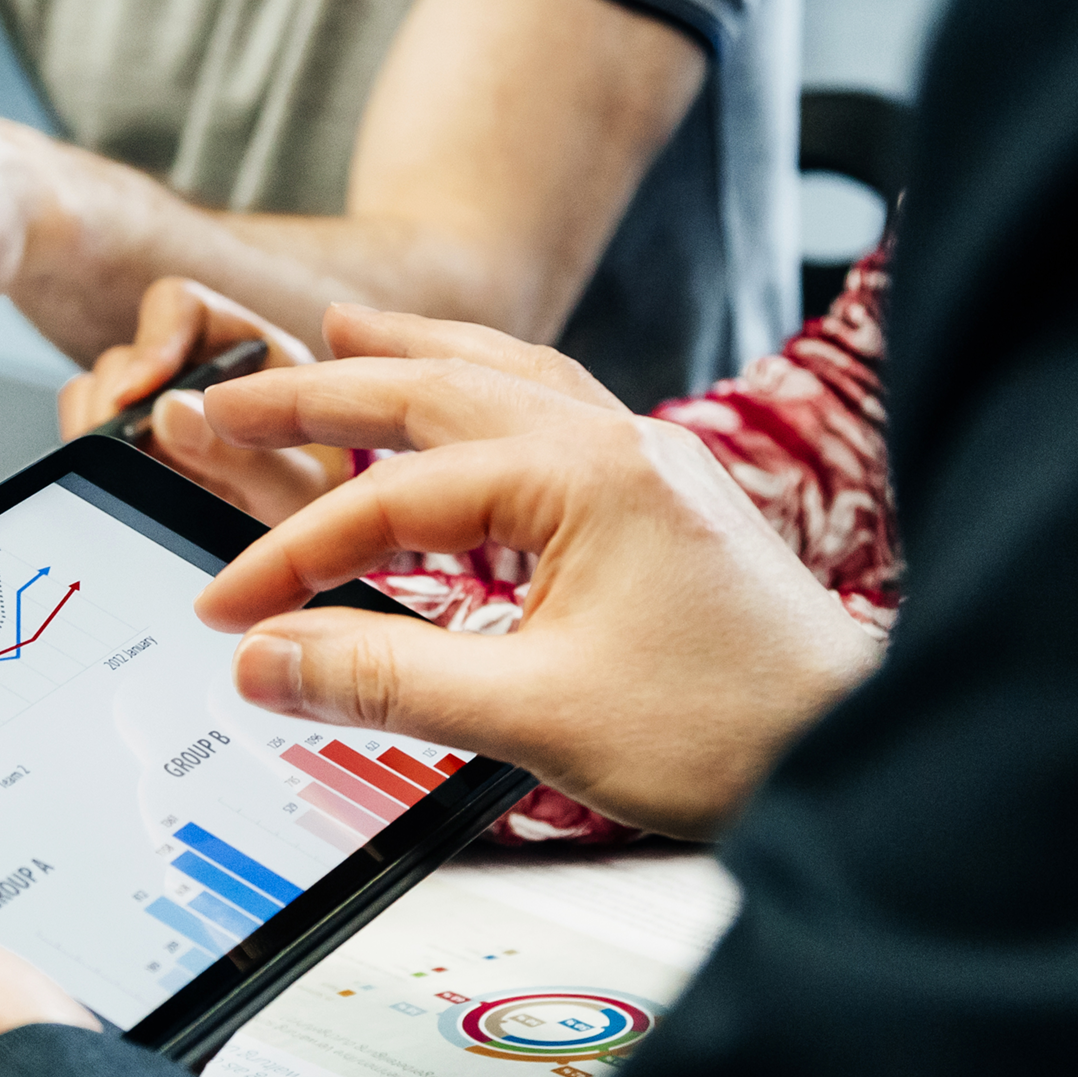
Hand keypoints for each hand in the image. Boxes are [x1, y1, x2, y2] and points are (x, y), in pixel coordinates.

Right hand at [60, 278, 330, 522]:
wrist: (314, 555)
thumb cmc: (324, 509)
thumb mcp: (299, 490)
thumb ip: (245, 456)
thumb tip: (167, 411)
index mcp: (248, 353)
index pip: (180, 309)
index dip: (151, 342)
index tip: (134, 395)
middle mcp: (196, 371)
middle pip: (124, 358)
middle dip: (113, 410)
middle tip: (116, 460)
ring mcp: (158, 409)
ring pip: (94, 396)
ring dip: (98, 439)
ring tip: (126, 483)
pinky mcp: (132, 449)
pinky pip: (86, 438)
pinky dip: (94, 462)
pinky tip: (123, 494)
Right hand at [191, 312, 879, 837]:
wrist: (853, 748)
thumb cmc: (728, 733)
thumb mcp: (536, 715)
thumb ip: (386, 680)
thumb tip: (265, 662)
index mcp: (583, 478)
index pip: (392, 502)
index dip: (290, 556)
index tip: (224, 612)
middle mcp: (617, 444)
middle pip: (436, 386)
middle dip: (319, 389)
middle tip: (225, 399)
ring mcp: (648, 461)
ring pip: (504, 371)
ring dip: (411, 351)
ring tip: (339, 328)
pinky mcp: (665, 495)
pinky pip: (555, 402)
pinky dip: (487, 380)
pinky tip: (470, 392)